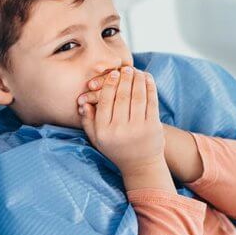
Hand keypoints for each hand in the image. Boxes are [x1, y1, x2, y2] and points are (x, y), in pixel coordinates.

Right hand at [79, 66, 168, 188]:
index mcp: (104, 131)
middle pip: (122, 97)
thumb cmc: (117, 149)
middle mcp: (120, 130)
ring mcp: (138, 129)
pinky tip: (148, 79)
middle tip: (126, 69)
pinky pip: (151, 102)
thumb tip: (82, 102)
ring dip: (137, 80)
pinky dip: (150, 88)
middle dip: (124, 79)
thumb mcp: (97, 139)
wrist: (141, 165)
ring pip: (137, 97)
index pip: (105, 101)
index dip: (110, 84)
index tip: (114, 74)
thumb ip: (88, 121)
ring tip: (137, 71)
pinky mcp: (153, 127)